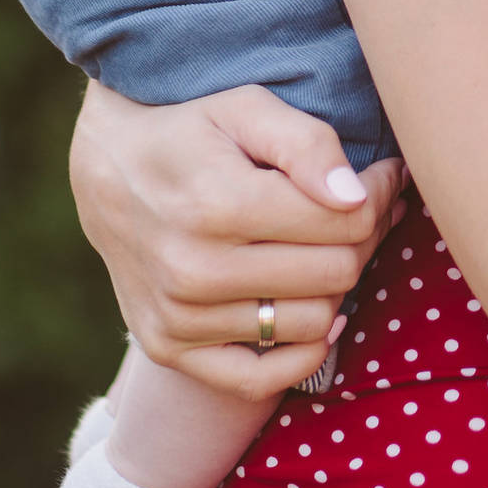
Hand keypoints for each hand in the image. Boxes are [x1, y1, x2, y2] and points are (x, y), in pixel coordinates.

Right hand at [69, 81, 406, 399]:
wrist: (106, 167)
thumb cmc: (190, 129)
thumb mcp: (245, 107)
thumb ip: (305, 143)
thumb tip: (355, 196)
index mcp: (219, 205)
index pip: (347, 222)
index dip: (379, 195)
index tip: (380, 175)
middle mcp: (195, 270)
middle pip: (337, 274)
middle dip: (365, 237)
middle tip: (362, 209)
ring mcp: (179, 316)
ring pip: (313, 323)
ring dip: (337, 288)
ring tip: (329, 248)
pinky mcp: (168, 348)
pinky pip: (260, 380)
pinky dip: (300, 354)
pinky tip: (313, 313)